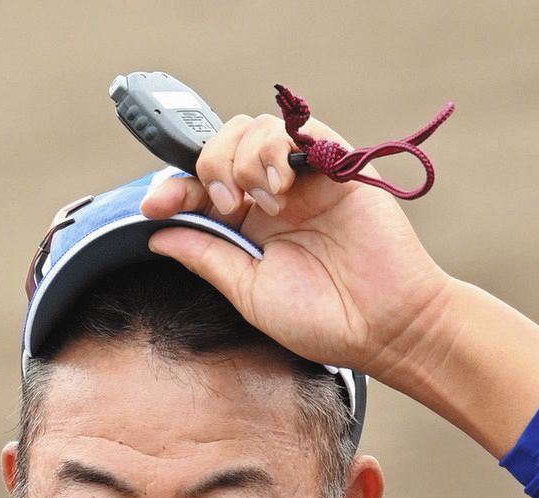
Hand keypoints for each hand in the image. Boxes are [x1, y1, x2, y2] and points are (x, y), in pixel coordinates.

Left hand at [140, 113, 454, 388]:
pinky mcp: (340, 166)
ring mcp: (307, 179)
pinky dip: (278, 148)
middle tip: (228, 207)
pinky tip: (282, 188)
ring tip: (265, 204)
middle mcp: (276, 197)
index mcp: (251, 227)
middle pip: (222, 146)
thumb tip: (157, 235)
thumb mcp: (248, 292)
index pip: (201, 188)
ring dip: (244, 159)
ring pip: (255, 129)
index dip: (173, 187)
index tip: (153, 205)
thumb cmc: (323, 321)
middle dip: (209, 167)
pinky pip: (300, 129)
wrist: (384, 327)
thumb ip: (206, 256)